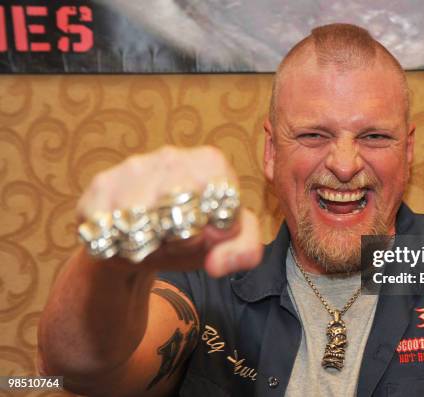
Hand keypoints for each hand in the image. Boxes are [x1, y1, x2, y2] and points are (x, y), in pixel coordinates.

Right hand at [77, 145, 262, 276]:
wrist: (141, 244)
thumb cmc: (192, 236)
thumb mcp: (227, 243)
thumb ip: (243, 250)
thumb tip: (218, 263)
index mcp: (210, 162)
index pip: (219, 197)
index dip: (212, 227)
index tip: (204, 232)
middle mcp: (171, 155)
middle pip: (178, 207)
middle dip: (179, 237)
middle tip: (175, 239)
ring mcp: (133, 166)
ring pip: (139, 216)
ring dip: (146, 241)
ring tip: (152, 238)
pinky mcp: (100, 185)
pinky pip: (107, 223)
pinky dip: (118, 241)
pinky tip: (127, 235)